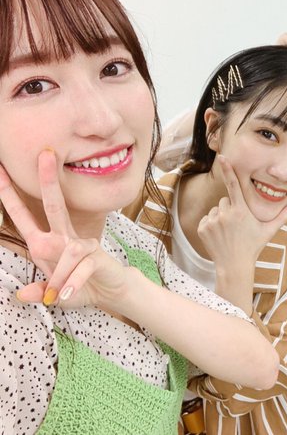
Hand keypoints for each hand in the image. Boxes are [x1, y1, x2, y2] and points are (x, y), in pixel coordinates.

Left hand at [0, 150, 127, 307]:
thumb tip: (21, 295)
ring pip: (68, 250)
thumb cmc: (81, 286)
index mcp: (48, 243)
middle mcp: (65, 238)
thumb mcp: (52, 292)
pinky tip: (65, 294)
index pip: (25, 216)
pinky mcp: (97, 256)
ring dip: (58, 277)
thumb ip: (37, 291)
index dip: (11, 196)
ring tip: (54, 295)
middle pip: (54, 205)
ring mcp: (82, 245)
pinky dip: (72, 283)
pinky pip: (81, 267)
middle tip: (44, 155)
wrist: (111, 293)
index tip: (1, 172)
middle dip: (48, 181)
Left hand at [197, 155, 286, 269]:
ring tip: (228, 231)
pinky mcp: (203, 228)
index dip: (228, 170)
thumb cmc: (253, 247)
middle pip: (225, 200)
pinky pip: (207, 219)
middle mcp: (226, 214)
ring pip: (216, 209)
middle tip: (237, 224)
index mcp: (241, 211)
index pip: (233, 185)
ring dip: (221, 217)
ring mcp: (213, 221)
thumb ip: (282, 216)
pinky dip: (212, 225)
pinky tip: (219, 236)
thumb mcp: (268, 231)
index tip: (222, 157)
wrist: (234, 266)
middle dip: (230, 208)